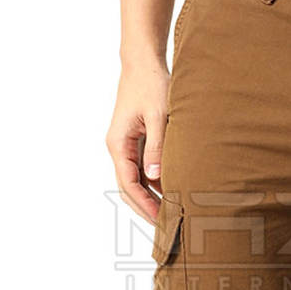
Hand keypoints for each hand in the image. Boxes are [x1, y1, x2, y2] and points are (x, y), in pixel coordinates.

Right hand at [106, 60, 169, 222]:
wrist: (144, 63)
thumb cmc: (151, 85)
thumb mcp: (158, 116)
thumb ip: (157, 147)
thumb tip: (156, 178)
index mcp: (118, 144)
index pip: (128, 184)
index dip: (143, 205)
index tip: (159, 220)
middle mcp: (119, 148)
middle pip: (129, 187)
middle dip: (145, 208)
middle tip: (166, 226)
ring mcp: (127, 146)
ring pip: (136, 180)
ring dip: (151, 197)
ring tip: (171, 214)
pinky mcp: (137, 142)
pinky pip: (144, 169)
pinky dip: (155, 183)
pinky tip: (172, 193)